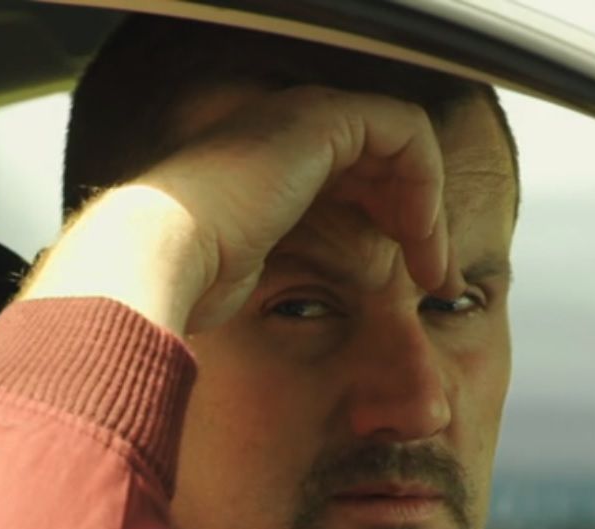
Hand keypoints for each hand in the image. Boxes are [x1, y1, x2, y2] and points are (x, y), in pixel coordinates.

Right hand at [21, 86, 457, 333]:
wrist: (156, 253)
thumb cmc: (182, 285)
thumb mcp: (241, 287)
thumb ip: (276, 285)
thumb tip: (286, 342)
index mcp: (263, 168)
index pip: (348, 184)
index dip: (388, 228)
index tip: (412, 287)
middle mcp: (283, 135)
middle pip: (380, 164)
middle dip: (418, 220)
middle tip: (438, 280)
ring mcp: (300, 120)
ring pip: (401, 148)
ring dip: (427, 210)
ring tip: (435, 270)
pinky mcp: (322, 121)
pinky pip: (406, 133)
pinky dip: (425, 184)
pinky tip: (417, 239)